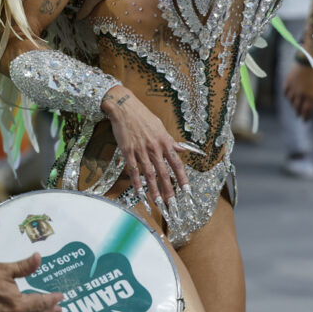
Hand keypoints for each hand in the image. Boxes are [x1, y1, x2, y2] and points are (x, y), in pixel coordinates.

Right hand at [102, 86, 195, 208]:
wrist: (125, 108)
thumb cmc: (143, 116)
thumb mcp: (160, 127)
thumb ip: (170, 141)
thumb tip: (182, 149)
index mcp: (164, 142)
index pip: (176, 163)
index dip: (182, 178)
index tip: (186, 191)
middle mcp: (154, 148)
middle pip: (164, 172)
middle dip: (169, 190)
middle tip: (173, 204)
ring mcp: (141, 150)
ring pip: (149, 174)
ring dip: (154, 190)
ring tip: (158, 202)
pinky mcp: (128, 151)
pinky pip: (133, 169)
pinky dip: (136, 182)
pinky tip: (139, 192)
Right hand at [283, 61, 312, 120]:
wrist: (308, 59)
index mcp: (310, 95)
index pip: (307, 110)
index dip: (306, 116)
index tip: (305, 120)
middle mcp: (300, 94)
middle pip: (298, 107)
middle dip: (299, 112)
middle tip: (300, 116)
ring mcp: (293, 88)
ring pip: (291, 101)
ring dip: (293, 105)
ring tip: (295, 107)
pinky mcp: (287, 82)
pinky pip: (285, 92)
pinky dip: (287, 96)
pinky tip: (289, 98)